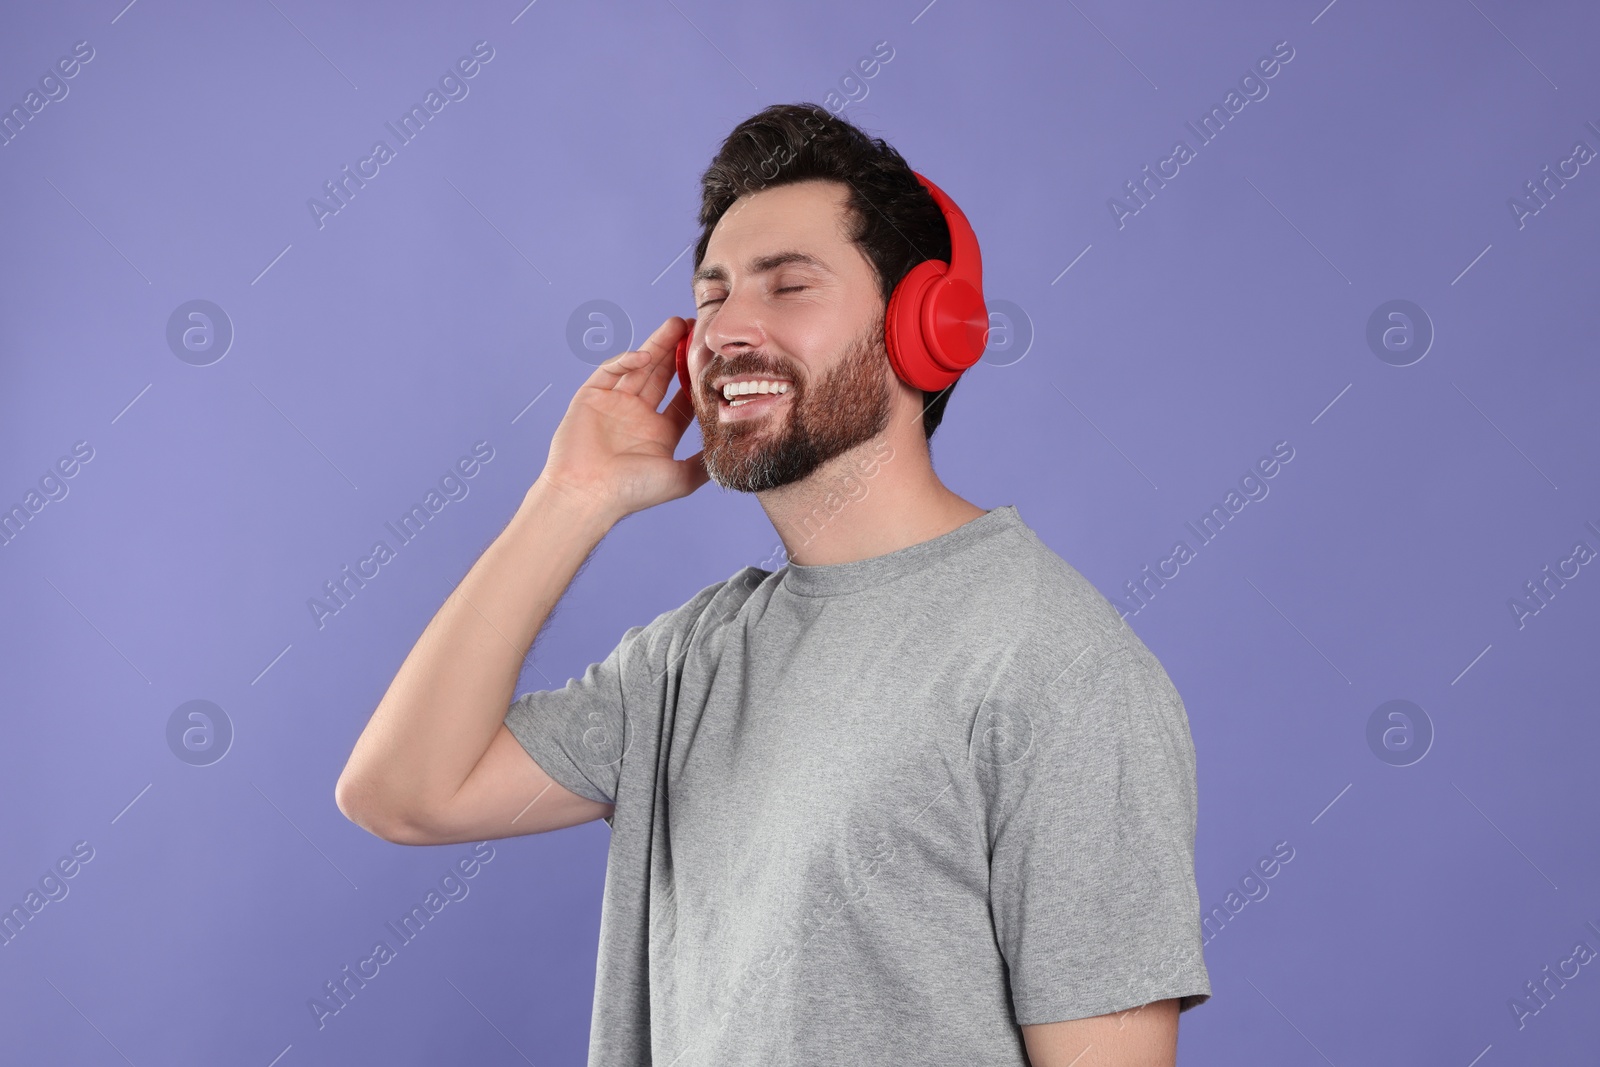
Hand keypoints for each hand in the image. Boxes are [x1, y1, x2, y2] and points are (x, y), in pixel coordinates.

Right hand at [536, 316, 707, 521]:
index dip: (695, 378)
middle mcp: (637, 416)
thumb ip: (704, 463)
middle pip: (662, 375)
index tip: (711, 359)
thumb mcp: (680, 479)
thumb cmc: (631, 491)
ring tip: (677, 324)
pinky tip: (646, 355)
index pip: (682, 398)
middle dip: (678, 352)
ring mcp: (614, 404)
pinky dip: (627, 360)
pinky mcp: (591, 396)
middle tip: (696, 329)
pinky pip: (611, 370)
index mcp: (658, 433)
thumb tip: (730, 451)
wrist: (587, 495)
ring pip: (639, 366)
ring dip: (657, 345)